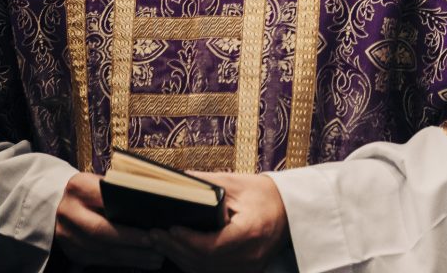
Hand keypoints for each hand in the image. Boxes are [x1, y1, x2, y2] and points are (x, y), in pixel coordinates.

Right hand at [54, 172, 163, 268]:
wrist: (60, 203)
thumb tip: (157, 197)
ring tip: (156, 256)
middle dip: (130, 239)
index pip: (104, 199)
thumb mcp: (103, 181)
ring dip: (131, 255)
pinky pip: (98, 260)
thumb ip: (123, 187)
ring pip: (100, 250)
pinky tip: (142, 261)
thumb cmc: (94, 189)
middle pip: (100, 230)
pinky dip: (122, 262)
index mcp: (79, 187)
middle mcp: (68, 212)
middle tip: (156, 243)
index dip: (126, 210)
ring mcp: (66, 234)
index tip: (150, 223)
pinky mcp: (70, 251)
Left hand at [151, 172, 289, 272]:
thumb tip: (175, 182)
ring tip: (161, 242)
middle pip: (203, 262)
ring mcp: (248, 269)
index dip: (188, 240)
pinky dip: (193, 264)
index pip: (212, 246)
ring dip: (180, 258)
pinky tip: (180, 252)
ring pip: (204, 271)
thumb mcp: (238, 184)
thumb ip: (207, 185)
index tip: (171, 228)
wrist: (292, 210)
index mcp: (251, 232)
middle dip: (175, 248)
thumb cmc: (266, 195)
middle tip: (154, 235)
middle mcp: (250, 256)